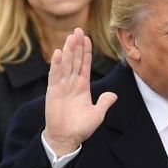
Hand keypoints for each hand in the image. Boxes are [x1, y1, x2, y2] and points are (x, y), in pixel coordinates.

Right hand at [44, 28, 116, 156]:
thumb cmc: (81, 127)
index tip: (87, 38)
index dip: (86, 52)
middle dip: (77, 45)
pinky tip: (59, 53)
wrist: (66, 138)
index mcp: (83, 86)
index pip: (85, 65)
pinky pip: (55, 76)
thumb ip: (105, 103)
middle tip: (78, 29)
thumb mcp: (97, 114)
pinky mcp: (53, 92)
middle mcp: (72, 83)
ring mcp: (62, 86)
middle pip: (75, 60)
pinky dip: (57, 65)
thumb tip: (114, 95)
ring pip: (66, 64)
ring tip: (71, 36)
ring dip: (68, 50)